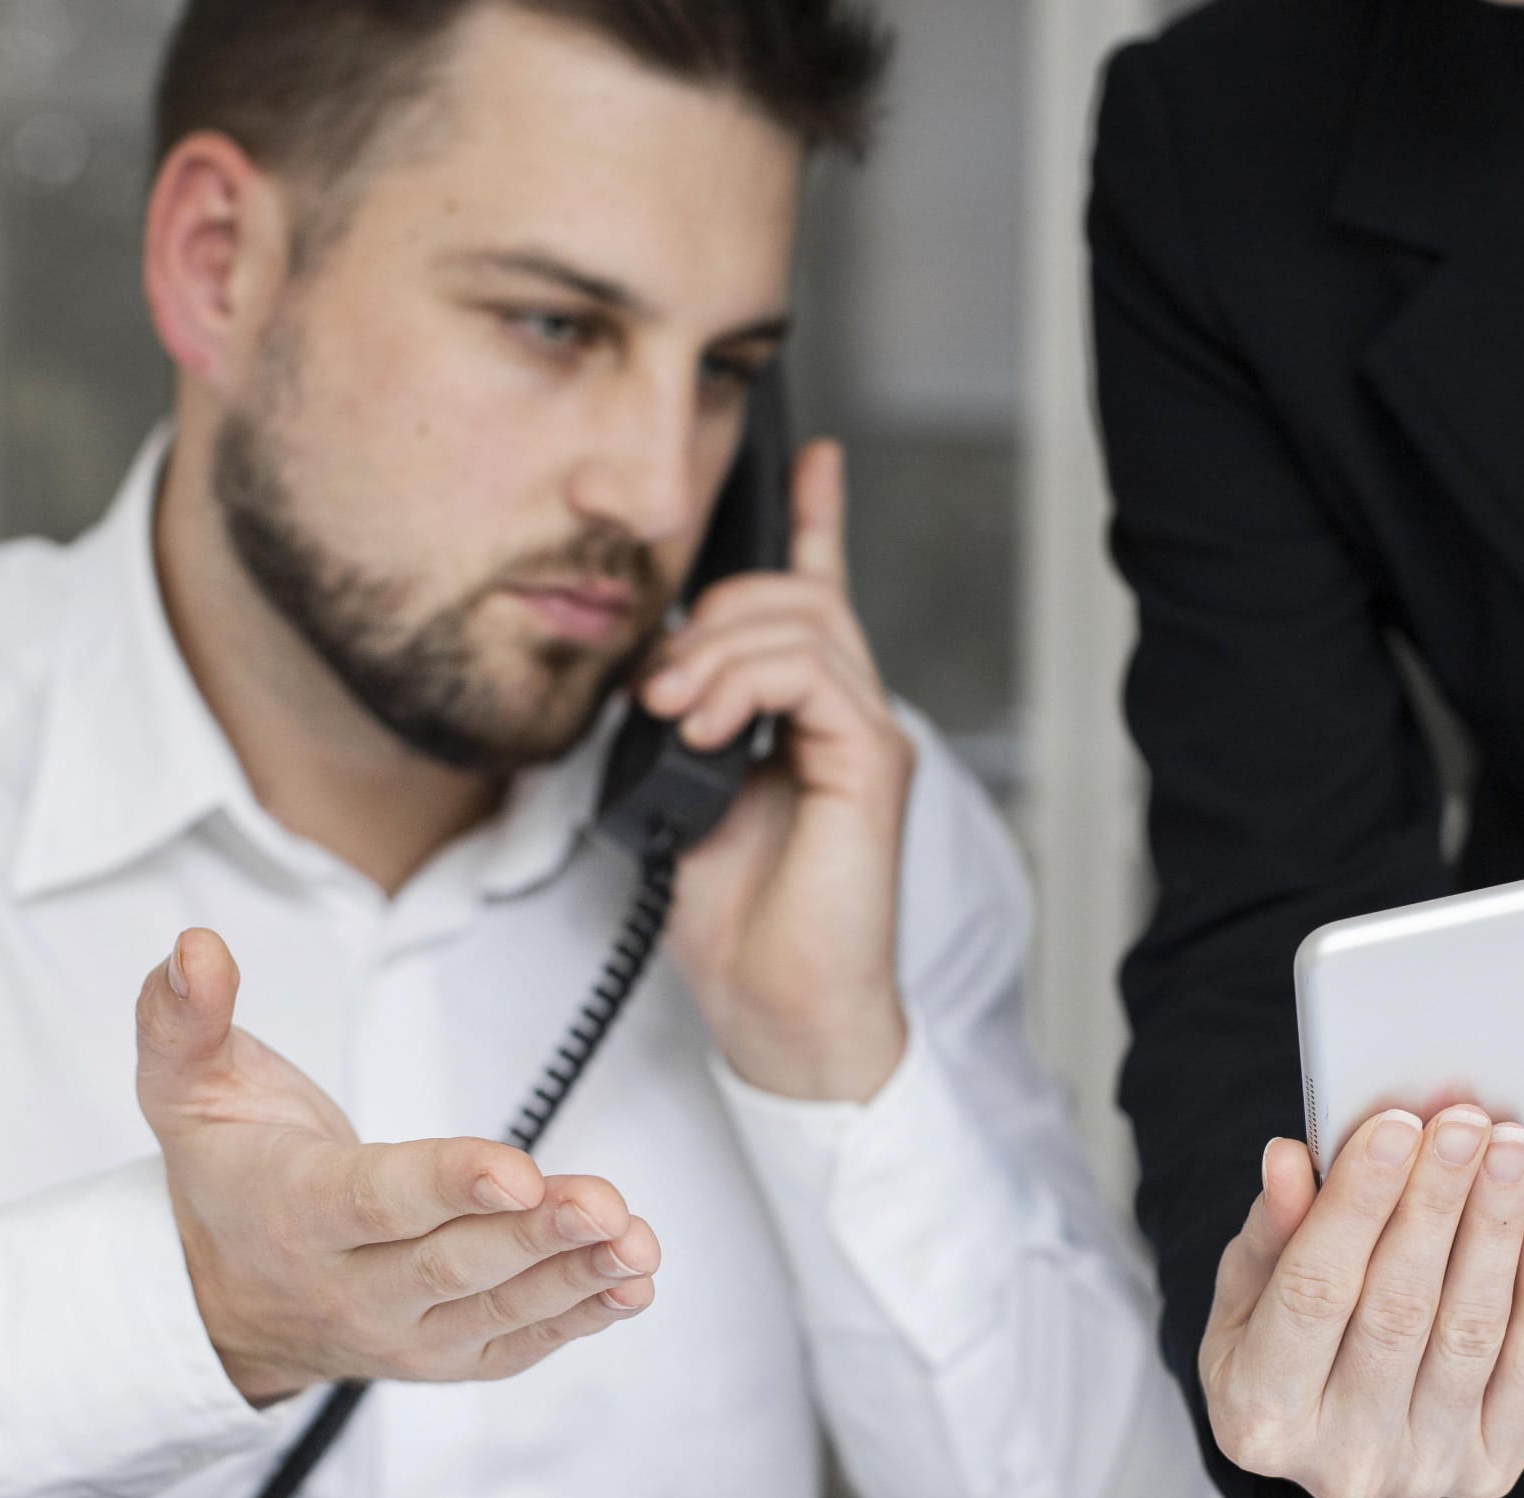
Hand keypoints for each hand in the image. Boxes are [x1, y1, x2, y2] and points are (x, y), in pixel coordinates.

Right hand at [135, 928, 660, 1406]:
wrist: (223, 1298)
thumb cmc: (228, 1174)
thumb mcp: (183, 1089)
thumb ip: (183, 1018)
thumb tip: (197, 946)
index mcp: (292, 1212)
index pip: (375, 1202)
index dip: (448, 1184)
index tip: (517, 1169)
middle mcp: (348, 1286)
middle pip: (450, 1264)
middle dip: (533, 1235)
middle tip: (606, 1205)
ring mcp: (402, 1332)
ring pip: (494, 1310)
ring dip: (573, 1276)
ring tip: (636, 1243)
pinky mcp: (445, 1357)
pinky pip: (515, 1345)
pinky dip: (578, 1318)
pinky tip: (631, 1283)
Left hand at [644, 440, 915, 1101]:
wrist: (782, 1014)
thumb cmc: (739, 929)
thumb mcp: (682, 800)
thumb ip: (682, 728)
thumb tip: (651, 676)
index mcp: (805, 722)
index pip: (815, 599)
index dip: (816, 521)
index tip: (811, 457)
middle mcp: (846, 719)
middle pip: (793, 598)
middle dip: (712, 615)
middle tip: (657, 686)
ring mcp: (865, 739)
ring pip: (801, 625)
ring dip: (717, 652)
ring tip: (675, 710)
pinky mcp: (872, 766)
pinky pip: (816, 675)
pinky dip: (749, 683)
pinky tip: (708, 722)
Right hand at [1198, 1108, 1523, 1497]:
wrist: (1331, 1435)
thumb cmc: (1280, 1345)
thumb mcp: (1249, 1290)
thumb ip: (1273, 1230)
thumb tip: (1293, 1160)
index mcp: (1257, 1416)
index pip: (1313, 1291)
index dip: (1358, 1205)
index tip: (1396, 1126)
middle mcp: (1339, 1459)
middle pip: (1399, 1309)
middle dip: (1437, 1204)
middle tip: (1465, 1125)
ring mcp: (1421, 1471)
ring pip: (1471, 1332)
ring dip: (1497, 1229)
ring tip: (1511, 1149)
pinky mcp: (1489, 1470)